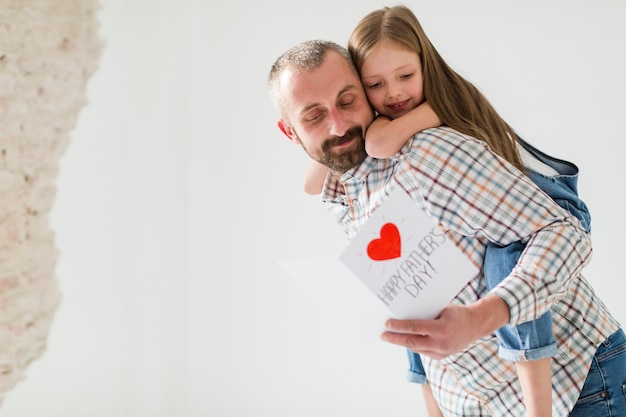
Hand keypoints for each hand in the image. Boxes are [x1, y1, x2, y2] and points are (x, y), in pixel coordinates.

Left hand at [380, 294, 509, 359]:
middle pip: (412, 342)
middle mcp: (441, 343)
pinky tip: (403, 340)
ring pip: (416, 348)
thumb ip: (425, 313)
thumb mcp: (442, 309)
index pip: (415, 328)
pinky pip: (423, 351)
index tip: (386, 324)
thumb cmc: (456, 313)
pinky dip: (412, 345)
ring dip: (401, 343)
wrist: (475, 325)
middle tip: (382, 335)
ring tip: (389, 337)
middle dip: (394, 339)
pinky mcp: (441, 356)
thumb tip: (404, 313)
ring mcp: (442, 352)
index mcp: (442, 328)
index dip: (399, 327)